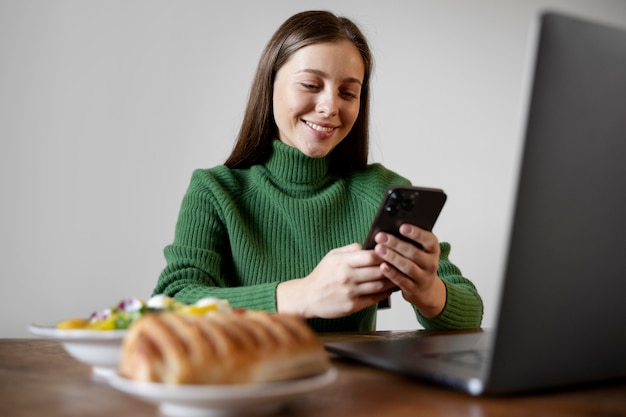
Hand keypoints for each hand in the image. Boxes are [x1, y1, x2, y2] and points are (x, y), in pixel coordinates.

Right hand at [277, 243, 395, 318]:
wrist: (308, 297)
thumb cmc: (321, 276)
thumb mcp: (331, 256)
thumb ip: (350, 249)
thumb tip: (368, 245)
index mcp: (343, 262)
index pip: (370, 256)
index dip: (384, 253)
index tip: (392, 251)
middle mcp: (347, 277)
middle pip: (378, 271)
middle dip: (392, 267)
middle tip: (402, 263)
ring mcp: (350, 292)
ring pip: (379, 285)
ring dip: (392, 280)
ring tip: (400, 275)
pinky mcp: (353, 306)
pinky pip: (375, 298)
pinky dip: (385, 293)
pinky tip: (390, 288)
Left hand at [373, 224, 446, 317]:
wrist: (426, 289)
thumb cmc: (417, 263)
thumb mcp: (420, 251)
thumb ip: (409, 241)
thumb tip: (390, 229)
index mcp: (433, 250)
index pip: (429, 240)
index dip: (416, 233)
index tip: (402, 227)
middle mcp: (431, 264)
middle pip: (414, 252)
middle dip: (396, 243)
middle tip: (381, 236)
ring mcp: (423, 278)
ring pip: (407, 267)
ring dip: (392, 257)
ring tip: (379, 249)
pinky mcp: (413, 289)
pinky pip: (402, 280)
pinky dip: (391, 273)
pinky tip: (382, 266)